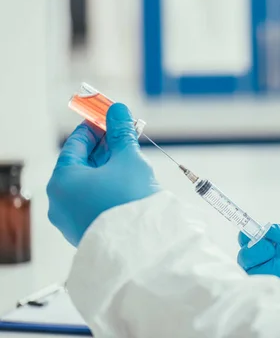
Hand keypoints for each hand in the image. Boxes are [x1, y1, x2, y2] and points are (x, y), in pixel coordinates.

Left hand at [47, 103, 160, 245]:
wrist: (141, 246)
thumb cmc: (130, 201)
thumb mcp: (128, 159)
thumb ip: (121, 133)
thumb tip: (117, 111)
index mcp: (62, 179)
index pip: (76, 144)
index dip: (94, 127)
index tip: (108, 117)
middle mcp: (60, 200)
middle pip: (81, 164)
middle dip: (104, 148)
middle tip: (123, 136)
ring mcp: (70, 219)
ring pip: (87, 184)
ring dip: (107, 168)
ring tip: (129, 158)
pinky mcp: (84, 231)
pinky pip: (92, 202)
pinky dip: (106, 188)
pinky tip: (125, 183)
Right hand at [237, 225, 279, 306]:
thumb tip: (271, 229)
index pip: (254, 237)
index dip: (250, 235)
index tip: (262, 237)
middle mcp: (274, 261)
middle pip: (246, 255)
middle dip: (253, 252)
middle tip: (273, 252)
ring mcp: (276, 280)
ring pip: (250, 273)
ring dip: (260, 267)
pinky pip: (262, 293)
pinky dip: (264, 285)